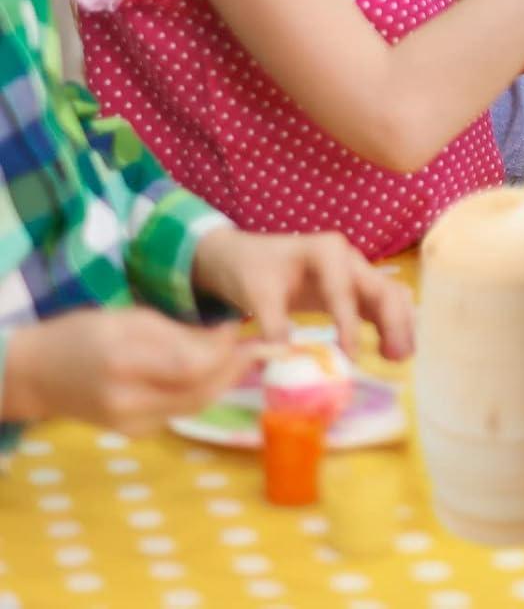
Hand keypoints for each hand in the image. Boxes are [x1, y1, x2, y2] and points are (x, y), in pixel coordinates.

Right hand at [2, 308, 252, 431]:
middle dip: (236, 367)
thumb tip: (229, 337)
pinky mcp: (134, 434)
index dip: (226, 348)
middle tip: (258, 344)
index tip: (239, 327)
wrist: (38, 375)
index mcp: (126, 361)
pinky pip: (181, 412)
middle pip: (202, 390)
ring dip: (226, 381)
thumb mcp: (132, 318)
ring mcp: (130, 423)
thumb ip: (180, 332)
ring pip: (197, 405)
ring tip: (244, 356)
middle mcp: (128, 400)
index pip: (194, 364)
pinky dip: (203, 392)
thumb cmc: (85, 333)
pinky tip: (214, 374)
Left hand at [192, 228, 413, 360]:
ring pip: (389, 296)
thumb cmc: (254, 269)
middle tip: (397, 357)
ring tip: (400, 357)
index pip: (344, 290)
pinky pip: (380, 305)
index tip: (350, 358)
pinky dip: (390, 325)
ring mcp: (355, 273)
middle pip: (382, 288)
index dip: (350, 325)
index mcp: (327, 251)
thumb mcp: (256, 293)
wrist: (248, 257)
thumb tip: (285, 360)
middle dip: (394, 321)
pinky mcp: (354, 290)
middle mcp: (349, 259)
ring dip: (399, 324)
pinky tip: (391, 350)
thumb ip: (272, 324)